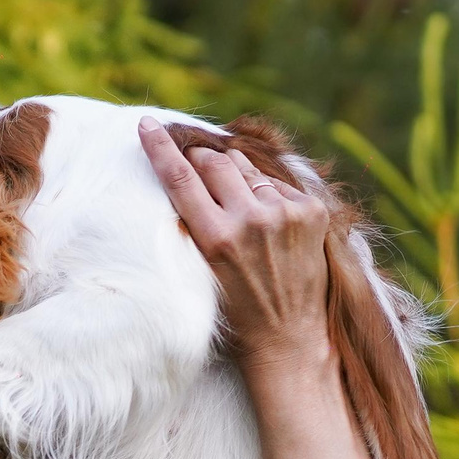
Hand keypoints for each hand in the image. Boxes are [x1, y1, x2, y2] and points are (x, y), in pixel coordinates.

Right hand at [137, 117, 332, 375]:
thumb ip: (200, 220)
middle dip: (201, 161)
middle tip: (197, 171)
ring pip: (245, 167)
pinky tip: (269, 225)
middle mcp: (251, 221)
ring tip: (240, 212)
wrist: (287, 336)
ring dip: (236, 178)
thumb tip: (197, 166)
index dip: (160, 148)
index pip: (180, 179)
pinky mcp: (311, 211)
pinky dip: (267, 195)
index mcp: (216, 239)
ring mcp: (284, 213)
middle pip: (213, 162)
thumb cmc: (237, 306)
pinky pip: (276, 183)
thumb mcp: (205, 268)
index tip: (148, 123)